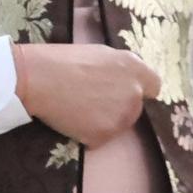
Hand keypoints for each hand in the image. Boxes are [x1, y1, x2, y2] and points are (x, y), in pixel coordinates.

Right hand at [11, 43, 160, 147]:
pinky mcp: (106, 134)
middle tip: (90, 101)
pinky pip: (99, 139)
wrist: (38, 78)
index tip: (122, 93)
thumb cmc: (61, 60)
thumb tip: (122, 80)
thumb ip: (118, 68)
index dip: (138, 90)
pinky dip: (87, 135)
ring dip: (102, 122)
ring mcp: (122, 115)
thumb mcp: (98, 53)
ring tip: (77, 110)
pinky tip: (71, 120)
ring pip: (118, 125)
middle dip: (117, 107)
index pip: (154, 86)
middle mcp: (134, 92)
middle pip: (134, 108)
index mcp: (133, 67)